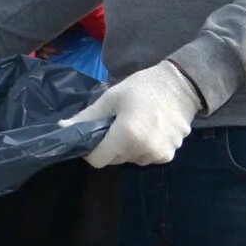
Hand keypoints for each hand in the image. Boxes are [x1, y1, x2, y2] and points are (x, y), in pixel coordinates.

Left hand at [65, 60, 201, 168]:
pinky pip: (146, 157)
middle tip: (117, 124)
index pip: (98, 160)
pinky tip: (150, 129)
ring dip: (128, 148)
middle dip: (110, 146)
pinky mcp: (169, 156)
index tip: (95, 135)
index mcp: (127, 135)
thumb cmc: (143, 87)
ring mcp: (158, 155)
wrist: (182, 85)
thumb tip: (63, 128)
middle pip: (114, 159)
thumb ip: (87, 117)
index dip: (91, 150)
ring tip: (136, 124)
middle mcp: (143, 150)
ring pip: (130, 160)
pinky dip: (144, 148)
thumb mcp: (111, 97)